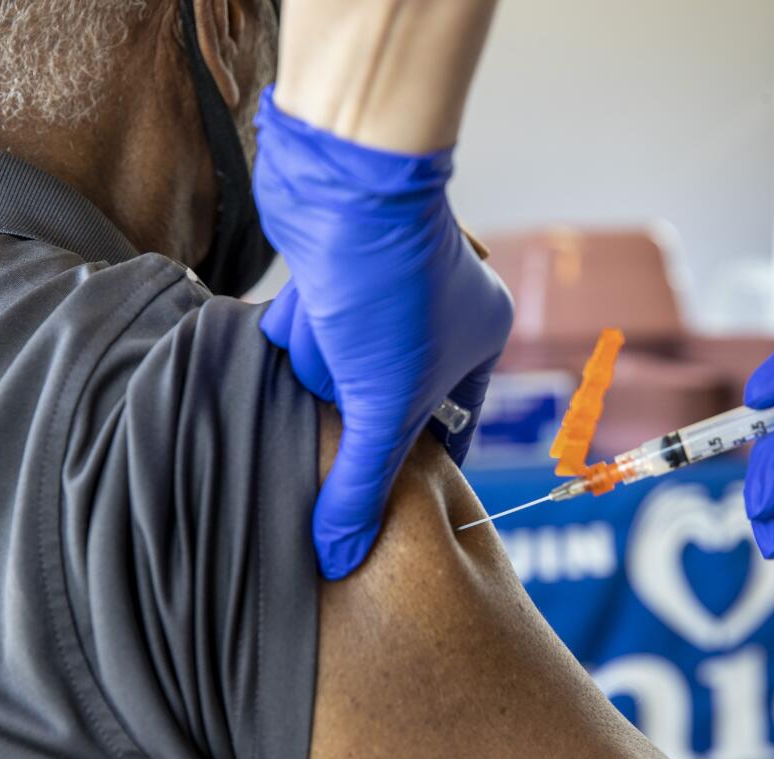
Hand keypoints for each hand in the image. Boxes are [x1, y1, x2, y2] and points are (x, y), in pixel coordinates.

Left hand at [254, 90, 512, 579]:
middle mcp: (436, 312)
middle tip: (339, 430)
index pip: (451, 424)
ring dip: (322, 365)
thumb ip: (362, 486)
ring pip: (341, 364)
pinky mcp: (332, 273)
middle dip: (358, 407)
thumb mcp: (385, 404)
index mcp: (477, 338)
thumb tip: (338, 559)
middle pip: (385, 397)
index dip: (422, 461)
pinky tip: (296, 324)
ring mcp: (382, 290)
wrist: (344, 184)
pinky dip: (296, 333)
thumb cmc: (392, 288)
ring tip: (327, 347)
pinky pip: (308, 327)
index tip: (395, 500)